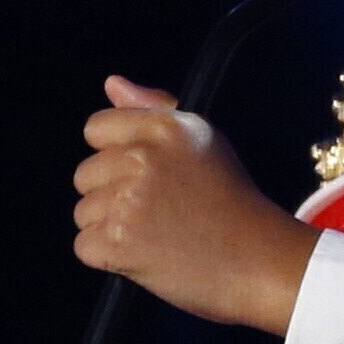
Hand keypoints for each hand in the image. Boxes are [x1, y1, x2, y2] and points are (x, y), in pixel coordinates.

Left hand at [72, 74, 315, 332]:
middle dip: (113, 194)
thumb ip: (152, 109)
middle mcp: (143, 158)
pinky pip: (85, 246)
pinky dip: (110, 257)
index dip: (116, 153)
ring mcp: (128, 202)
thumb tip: (111, 83)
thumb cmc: (231, 200)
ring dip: (112, 227)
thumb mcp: (202, 141)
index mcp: (165, 128)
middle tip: (160, 209)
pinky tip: (146, 255)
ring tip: (157, 233)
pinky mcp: (119, 243)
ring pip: (84, 212)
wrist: (259, 260)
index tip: (149, 174)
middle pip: (85, 174)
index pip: (97, 129)